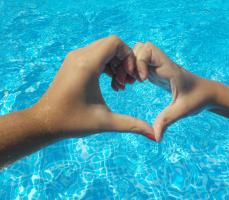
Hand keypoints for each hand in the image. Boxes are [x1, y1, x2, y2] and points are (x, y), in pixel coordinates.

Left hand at [32, 36, 154, 139]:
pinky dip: (106, 64)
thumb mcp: (105, 122)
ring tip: (118, 84)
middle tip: (126, 81)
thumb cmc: (72, 121)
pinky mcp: (72, 63)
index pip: (114, 43)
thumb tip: (153, 135)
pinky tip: (109, 82)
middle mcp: (79, 56)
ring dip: (115, 63)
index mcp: (87, 65)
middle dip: (123, 60)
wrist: (45, 122)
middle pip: (110, 44)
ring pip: (102, 49)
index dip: (128, 56)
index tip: (130, 75)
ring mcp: (74, 58)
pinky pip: (94, 54)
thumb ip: (132, 125)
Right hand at [133, 42, 216, 140]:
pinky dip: (132, 69)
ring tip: (129, 82)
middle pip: (140, 47)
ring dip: (130, 64)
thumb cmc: (198, 98)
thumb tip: (155, 137)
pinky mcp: (155, 72)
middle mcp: (162, 64)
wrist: (207, 93)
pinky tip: (133, 83)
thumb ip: (167, 121)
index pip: (149, 50)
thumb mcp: (182, 110)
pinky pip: (140, 63)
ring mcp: (158, 67)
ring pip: (138, 52)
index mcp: (169, 68)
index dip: (140, 61)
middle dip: (130, 61)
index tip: (142, 80)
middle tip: (131, 80)